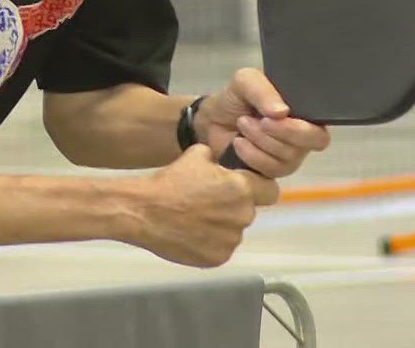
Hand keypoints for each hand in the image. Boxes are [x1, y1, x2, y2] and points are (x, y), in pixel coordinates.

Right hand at [127, 145, 276, 267]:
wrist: (144, 212)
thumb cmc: (171, 180)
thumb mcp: (197, 155)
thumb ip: (219, 160)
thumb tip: (224, 162)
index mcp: (242, 189)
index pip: (270, 191)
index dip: (259, 188)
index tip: (247, 188)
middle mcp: (242, 216)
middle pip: (248, 211)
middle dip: (234, 207)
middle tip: (209, 203)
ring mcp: (230, 240)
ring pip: (234, 231)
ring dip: (222, 226)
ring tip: (195, 220)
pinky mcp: (217, 258)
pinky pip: (221, 248)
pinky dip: (210, 243)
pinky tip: (191, 234)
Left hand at [198, 68, 330, 178]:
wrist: (212, 119)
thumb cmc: (236, 97)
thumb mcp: (246, 81)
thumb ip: (264, 90)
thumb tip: (283, 112)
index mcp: (305, 112)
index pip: (321, 127)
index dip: (301, 126)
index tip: (277, 116)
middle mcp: (303, 137)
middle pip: (311, 144)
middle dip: (282, 133)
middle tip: (259, 120)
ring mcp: (289, 157)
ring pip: (289, 159)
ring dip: (262, 141)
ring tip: (243, 124)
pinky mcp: (272, 172)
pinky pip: (272, 171)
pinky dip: (252, 156)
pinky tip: (238, 142)